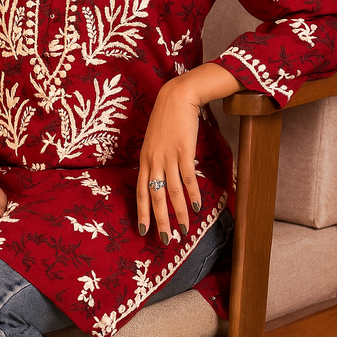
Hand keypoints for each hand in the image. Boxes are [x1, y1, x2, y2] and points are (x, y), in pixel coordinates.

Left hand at [136, 63, 244, 244]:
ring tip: (184, 230)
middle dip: (160, 220)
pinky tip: (196, 206)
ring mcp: (167, 156)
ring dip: (178, 213)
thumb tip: (160, 179)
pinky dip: (192, 193)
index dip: (142, 212)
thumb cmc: (166, 119)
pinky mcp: (183, 151)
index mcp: (144, 159)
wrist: (176, 97)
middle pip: (155, 196)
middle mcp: (153, 160)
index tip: (144, 230)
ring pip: (172, 191)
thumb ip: (155, 160)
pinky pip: (187, 177)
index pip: (140, 191)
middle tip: (165, 239)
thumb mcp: (153, 141)